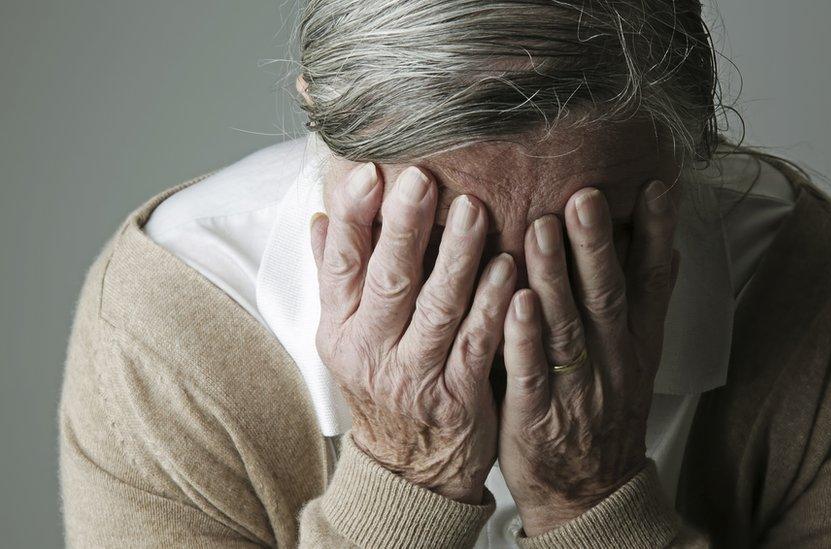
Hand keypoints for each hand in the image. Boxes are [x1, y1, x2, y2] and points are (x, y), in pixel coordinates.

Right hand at [310, 163, 515, 503]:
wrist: (407, 467)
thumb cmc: (380, 386)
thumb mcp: (345, 338)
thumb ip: (336, 278)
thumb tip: (320, 219)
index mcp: (340, 329)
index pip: (340, 264)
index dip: (353, 218)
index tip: (368, 173)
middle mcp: (371, 351)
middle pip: (389, 281)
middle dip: (404, 227)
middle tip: (422, 178)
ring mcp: (414, 375)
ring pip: (437, 308)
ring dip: (457, 257)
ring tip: (475, 210)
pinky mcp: (457, 395)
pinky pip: (476, 343)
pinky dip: (492, 304)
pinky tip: (509, 267)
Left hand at [497, 182, 678, 534]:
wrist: (590, 490)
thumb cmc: (606, 413)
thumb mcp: (638, 358)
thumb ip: (646, 302)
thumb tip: (669, 246)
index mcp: (636, 342)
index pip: (653, 281)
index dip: (656, 234)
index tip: (657, 185)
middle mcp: (612, 359)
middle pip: (607, 295)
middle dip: (596, 243)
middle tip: (585, 194)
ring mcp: (576, 387)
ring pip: (567, 325)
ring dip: (557, 276)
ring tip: (544, 227)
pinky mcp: (537, 413)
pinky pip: (531, 371)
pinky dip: (525, 337)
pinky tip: (517, 301)